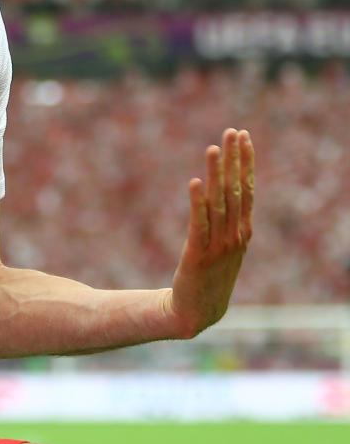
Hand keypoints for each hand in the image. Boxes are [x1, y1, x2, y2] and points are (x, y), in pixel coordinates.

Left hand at [166, 128, 254, 337]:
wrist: (199, 311)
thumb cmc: (211, 275)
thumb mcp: (226, 246)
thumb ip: (228, 221)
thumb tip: (222, 191)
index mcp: (243, 230)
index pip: (247, 188)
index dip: (246, 162)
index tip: (243, 136)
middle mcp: (235, 234)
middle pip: (235, 189)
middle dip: (234, 159)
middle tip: (232, 131)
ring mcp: (219, 245)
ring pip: (219, 203)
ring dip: (216, 174)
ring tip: (213, 148)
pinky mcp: (198, 255)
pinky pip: (199, 224)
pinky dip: (198, 203)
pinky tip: (195, 183)